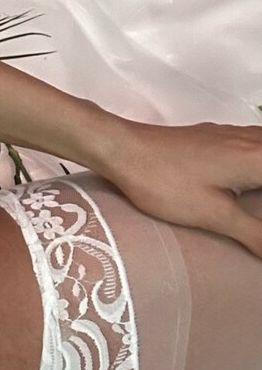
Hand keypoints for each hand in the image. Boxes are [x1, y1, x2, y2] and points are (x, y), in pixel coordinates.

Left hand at [87, 118, 261, 259]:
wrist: (121, 149)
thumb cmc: (164, 183)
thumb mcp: (214, 216)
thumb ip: (256, 234)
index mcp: (259, 158)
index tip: (261, 227)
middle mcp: (254, 140)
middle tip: (258, 221)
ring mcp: (235, 134)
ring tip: (256, 211)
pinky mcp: (218, 136)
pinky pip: (257, 146)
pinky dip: (260, 165)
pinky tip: (250, 185)